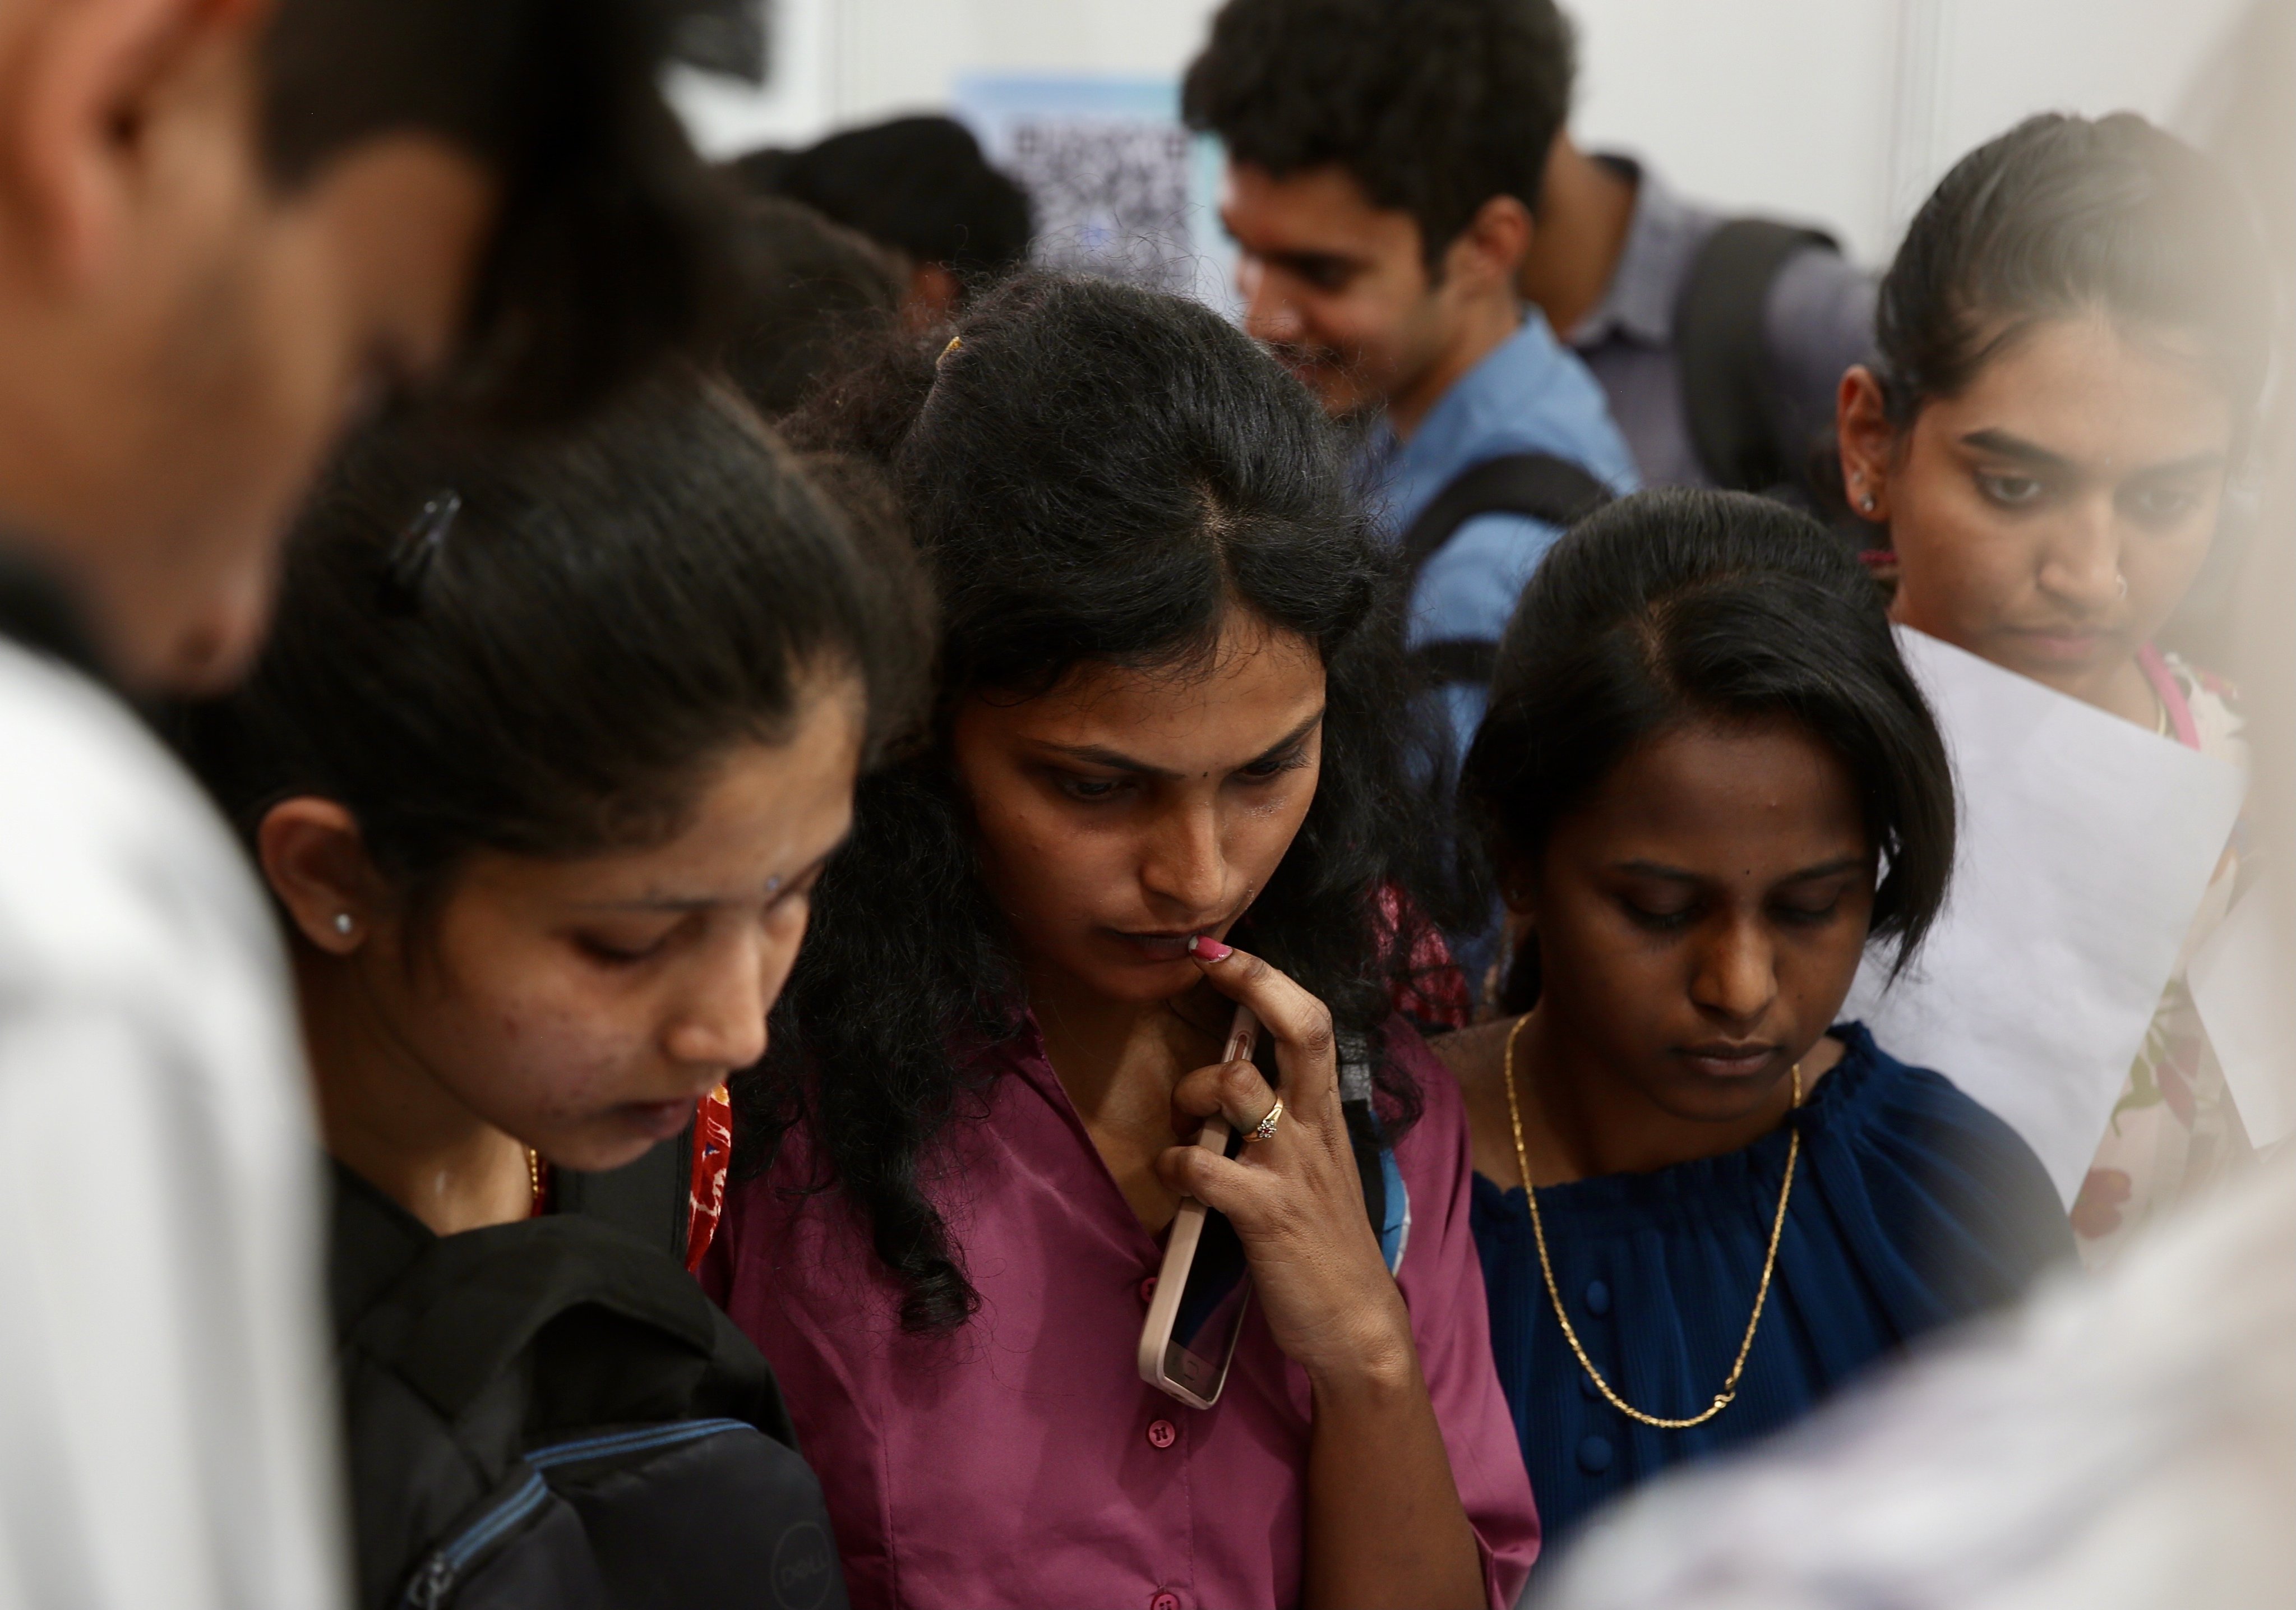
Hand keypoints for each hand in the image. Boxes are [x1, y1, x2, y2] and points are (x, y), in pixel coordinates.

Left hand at [1156, 937, 1415, 1389]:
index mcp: (1327, 1114)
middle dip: (1251, 984)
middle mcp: (1315, 1129)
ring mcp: (1291, 1169)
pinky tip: (1176, 1175)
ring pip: (1237, 1088)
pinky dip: (1177, 1162)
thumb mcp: (1318, 1169)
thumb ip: (1288, 1124)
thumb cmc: (1327, 1247)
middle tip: (1205, 965)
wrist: (1357, 1328)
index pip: (1312, 1024)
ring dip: (1192, 1092)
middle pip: (1298, 1029)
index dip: (1268, 979)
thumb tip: (1239, 1080)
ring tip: (1183, 1123)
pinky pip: (1206, 1165)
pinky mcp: (1265, 1213)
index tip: (1222, 951)